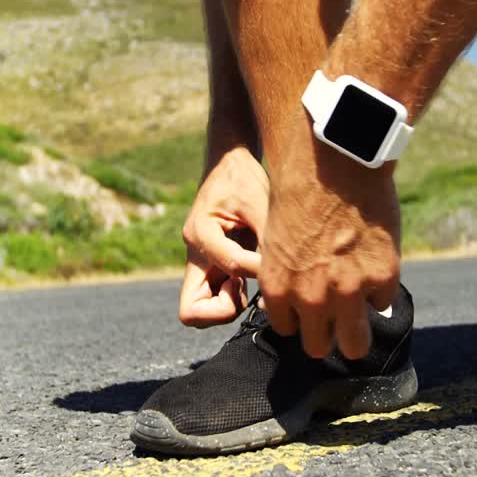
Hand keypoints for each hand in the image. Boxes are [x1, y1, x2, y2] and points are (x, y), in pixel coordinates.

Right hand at [178, 147, 268, 326]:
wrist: (228, 164)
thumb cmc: (244, 178)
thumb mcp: (261, 202)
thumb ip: (270, 240)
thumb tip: (285, 277)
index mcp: (201, 232)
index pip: (230, 266)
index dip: (259, 269)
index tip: (275, 264)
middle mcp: (194, 253)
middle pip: (191, 312)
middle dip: (223, 311)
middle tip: (245, 288)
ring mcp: (200, 263)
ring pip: (200, 311)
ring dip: (229, 305)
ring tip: (251, 278)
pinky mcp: (210, 267)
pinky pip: (215, 298)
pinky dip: (233, 298)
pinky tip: (251, 274)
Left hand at [258, 142, 400, 359]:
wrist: (333, 164)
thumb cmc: (300, 193)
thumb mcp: (278, 241)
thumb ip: (289, 277)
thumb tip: (301, 302)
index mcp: (278, 288)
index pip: (288, 329)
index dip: (301, 318)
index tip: (310, 307)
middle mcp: (311, 297)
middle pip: (319, 346)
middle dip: (327, 335)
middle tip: (337, 319)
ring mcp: (349, 291)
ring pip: (356, 343)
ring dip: (356, 332)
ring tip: (360, 314)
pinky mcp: (382, 277)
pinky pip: (383, 302)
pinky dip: (380, 288)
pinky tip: (374, 263)